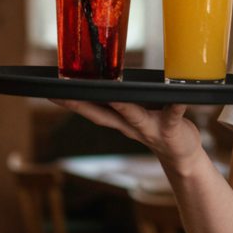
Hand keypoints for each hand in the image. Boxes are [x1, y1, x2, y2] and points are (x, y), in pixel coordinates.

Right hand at [50, 98, 204, 165]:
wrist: (181, 156)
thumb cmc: (156, 125)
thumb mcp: (133, 114)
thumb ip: (119, 100)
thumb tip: (105, 77)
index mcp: (118, 119)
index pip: (90, 109)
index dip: (70, 102)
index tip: (51, 91)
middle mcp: (129, 125)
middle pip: (103, 115)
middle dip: (82, 105)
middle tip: (64, 94)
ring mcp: (149, 127)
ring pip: (133, 116)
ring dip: (123, 107)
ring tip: (114, 96)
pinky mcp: (171, 127)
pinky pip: (173, 114)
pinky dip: (176, 104)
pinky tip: (179, 95)